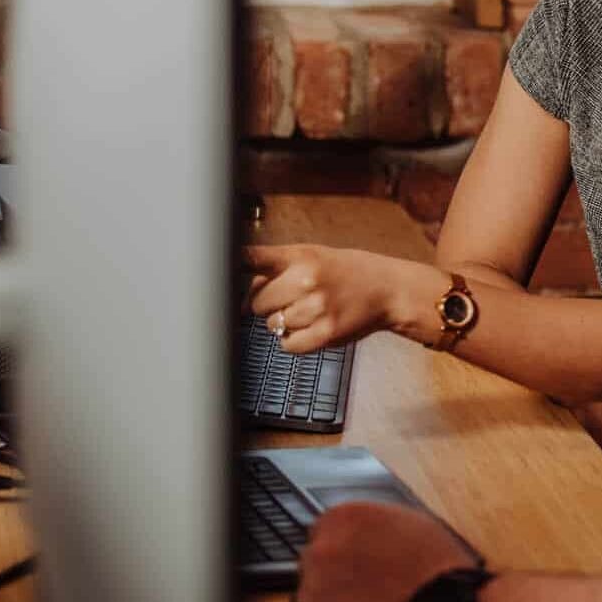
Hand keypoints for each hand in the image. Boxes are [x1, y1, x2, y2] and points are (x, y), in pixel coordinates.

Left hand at [244, 243, 438, 353]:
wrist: (388, 289)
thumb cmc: (348, 272)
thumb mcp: (313, 255)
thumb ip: (275, 270)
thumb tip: (238, 301)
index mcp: (301, 255)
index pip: (253, 259)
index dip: (230, 266)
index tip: (213, 270)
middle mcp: (307, 279)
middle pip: (256, 303)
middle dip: (269, 305)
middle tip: (292, 299)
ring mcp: (316, 307)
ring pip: (272, 326)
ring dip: (284, 323)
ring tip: (309, 311)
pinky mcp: (326, 333)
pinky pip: (288, 345)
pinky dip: (294, 341)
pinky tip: (311, 328)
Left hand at [295, 501, 481, 601]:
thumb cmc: (436, 565)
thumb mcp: (407, 521)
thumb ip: (372, 524)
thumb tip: (361, 534)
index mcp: (342, 518)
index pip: (323, 531)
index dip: (344, 549)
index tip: (357, 562)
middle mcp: (322, 551)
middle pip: (316, 564)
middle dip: (337, 576)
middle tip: (369, 587)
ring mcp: (315, 591)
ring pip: (314, 598)